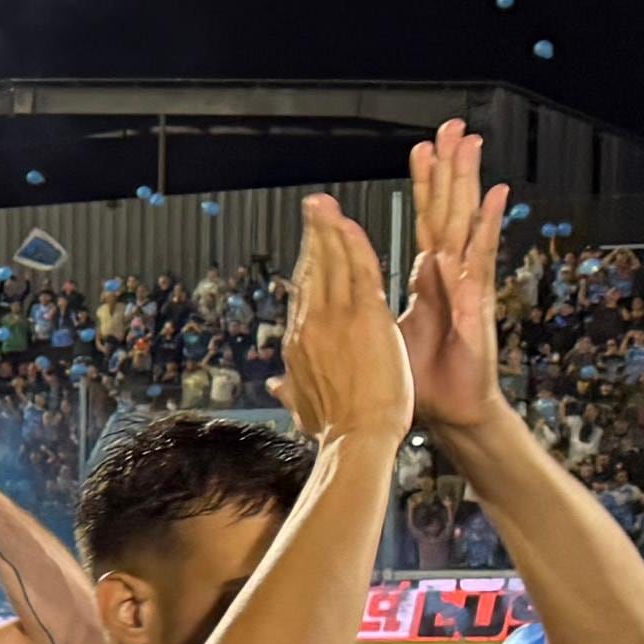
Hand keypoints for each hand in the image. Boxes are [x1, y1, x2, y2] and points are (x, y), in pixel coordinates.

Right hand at [281, 194, 412, 447]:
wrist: (357, 438)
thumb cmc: (337, 431)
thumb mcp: (305, 410)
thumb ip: (293, 390)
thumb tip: (277, 386)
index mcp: (298, 344)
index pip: (304, 295)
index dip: (308, 266)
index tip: (311, 247)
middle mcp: (311, 324)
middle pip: (312, 269)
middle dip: (313, 235)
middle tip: (314, 207)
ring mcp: (337, 316)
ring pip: (332, 262)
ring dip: (329, 228)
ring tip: (325, 204)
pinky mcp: (366, 314)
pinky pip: (359, 269)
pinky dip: (353, 243)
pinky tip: (349, 223)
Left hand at [396, 119, 508, 437]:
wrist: (448, 412)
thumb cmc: (419, 379)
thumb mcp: (384, 336)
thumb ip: (366, 313)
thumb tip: (338, 306)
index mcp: (429, 278)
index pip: (425, 220)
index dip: (425, 185)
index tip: (421, 148)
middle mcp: (450, 274)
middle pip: (448, 210)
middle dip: (449, 168)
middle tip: (452, 126)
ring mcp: (466, 285)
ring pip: (465, 222)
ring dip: (468, 182)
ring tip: (470, 143)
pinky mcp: (477, 302)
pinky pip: (481, 258)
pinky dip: (488, 226)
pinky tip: (497, 197)